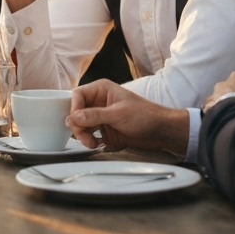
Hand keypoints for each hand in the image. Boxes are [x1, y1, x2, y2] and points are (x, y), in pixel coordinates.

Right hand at [67, 79, 189, 155]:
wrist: (161, 131)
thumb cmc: (145, 116)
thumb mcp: (118, 114)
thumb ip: (94, 115)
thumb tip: (73, 117)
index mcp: (101, 90)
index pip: (78, 96)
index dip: (74, 109)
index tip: (76, 122)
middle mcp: (98, 101)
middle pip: (76, 111)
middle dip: (78, 125)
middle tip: (83, 136)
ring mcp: (101, 116)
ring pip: (81, 124)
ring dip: (83, 135)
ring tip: (92, 143)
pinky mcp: (104, 129)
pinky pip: (89, 134)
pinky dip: (89, 140)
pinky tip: (96, 143)